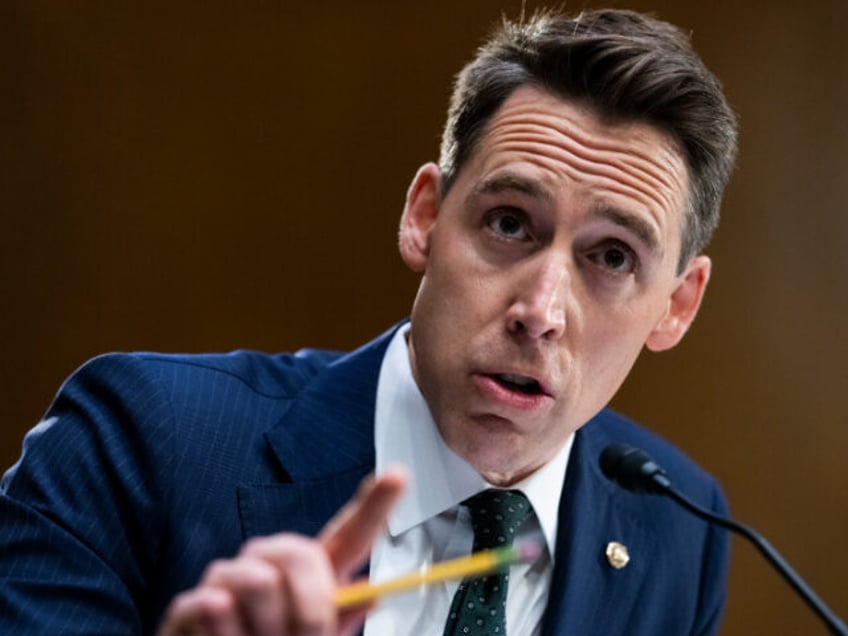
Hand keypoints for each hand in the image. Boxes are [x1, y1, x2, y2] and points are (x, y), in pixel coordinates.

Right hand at [157, 468, 406, 635]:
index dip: (374, 504)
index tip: (398, 476)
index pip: (348, 534)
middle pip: (301, 552)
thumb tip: (371, 594)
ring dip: (266, 630)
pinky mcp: (190, 601)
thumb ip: (340, 617)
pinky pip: (215, 606)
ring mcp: (229, 578)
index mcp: (312, 573)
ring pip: (259, 582)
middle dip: (311, 608)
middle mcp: (271, 563)